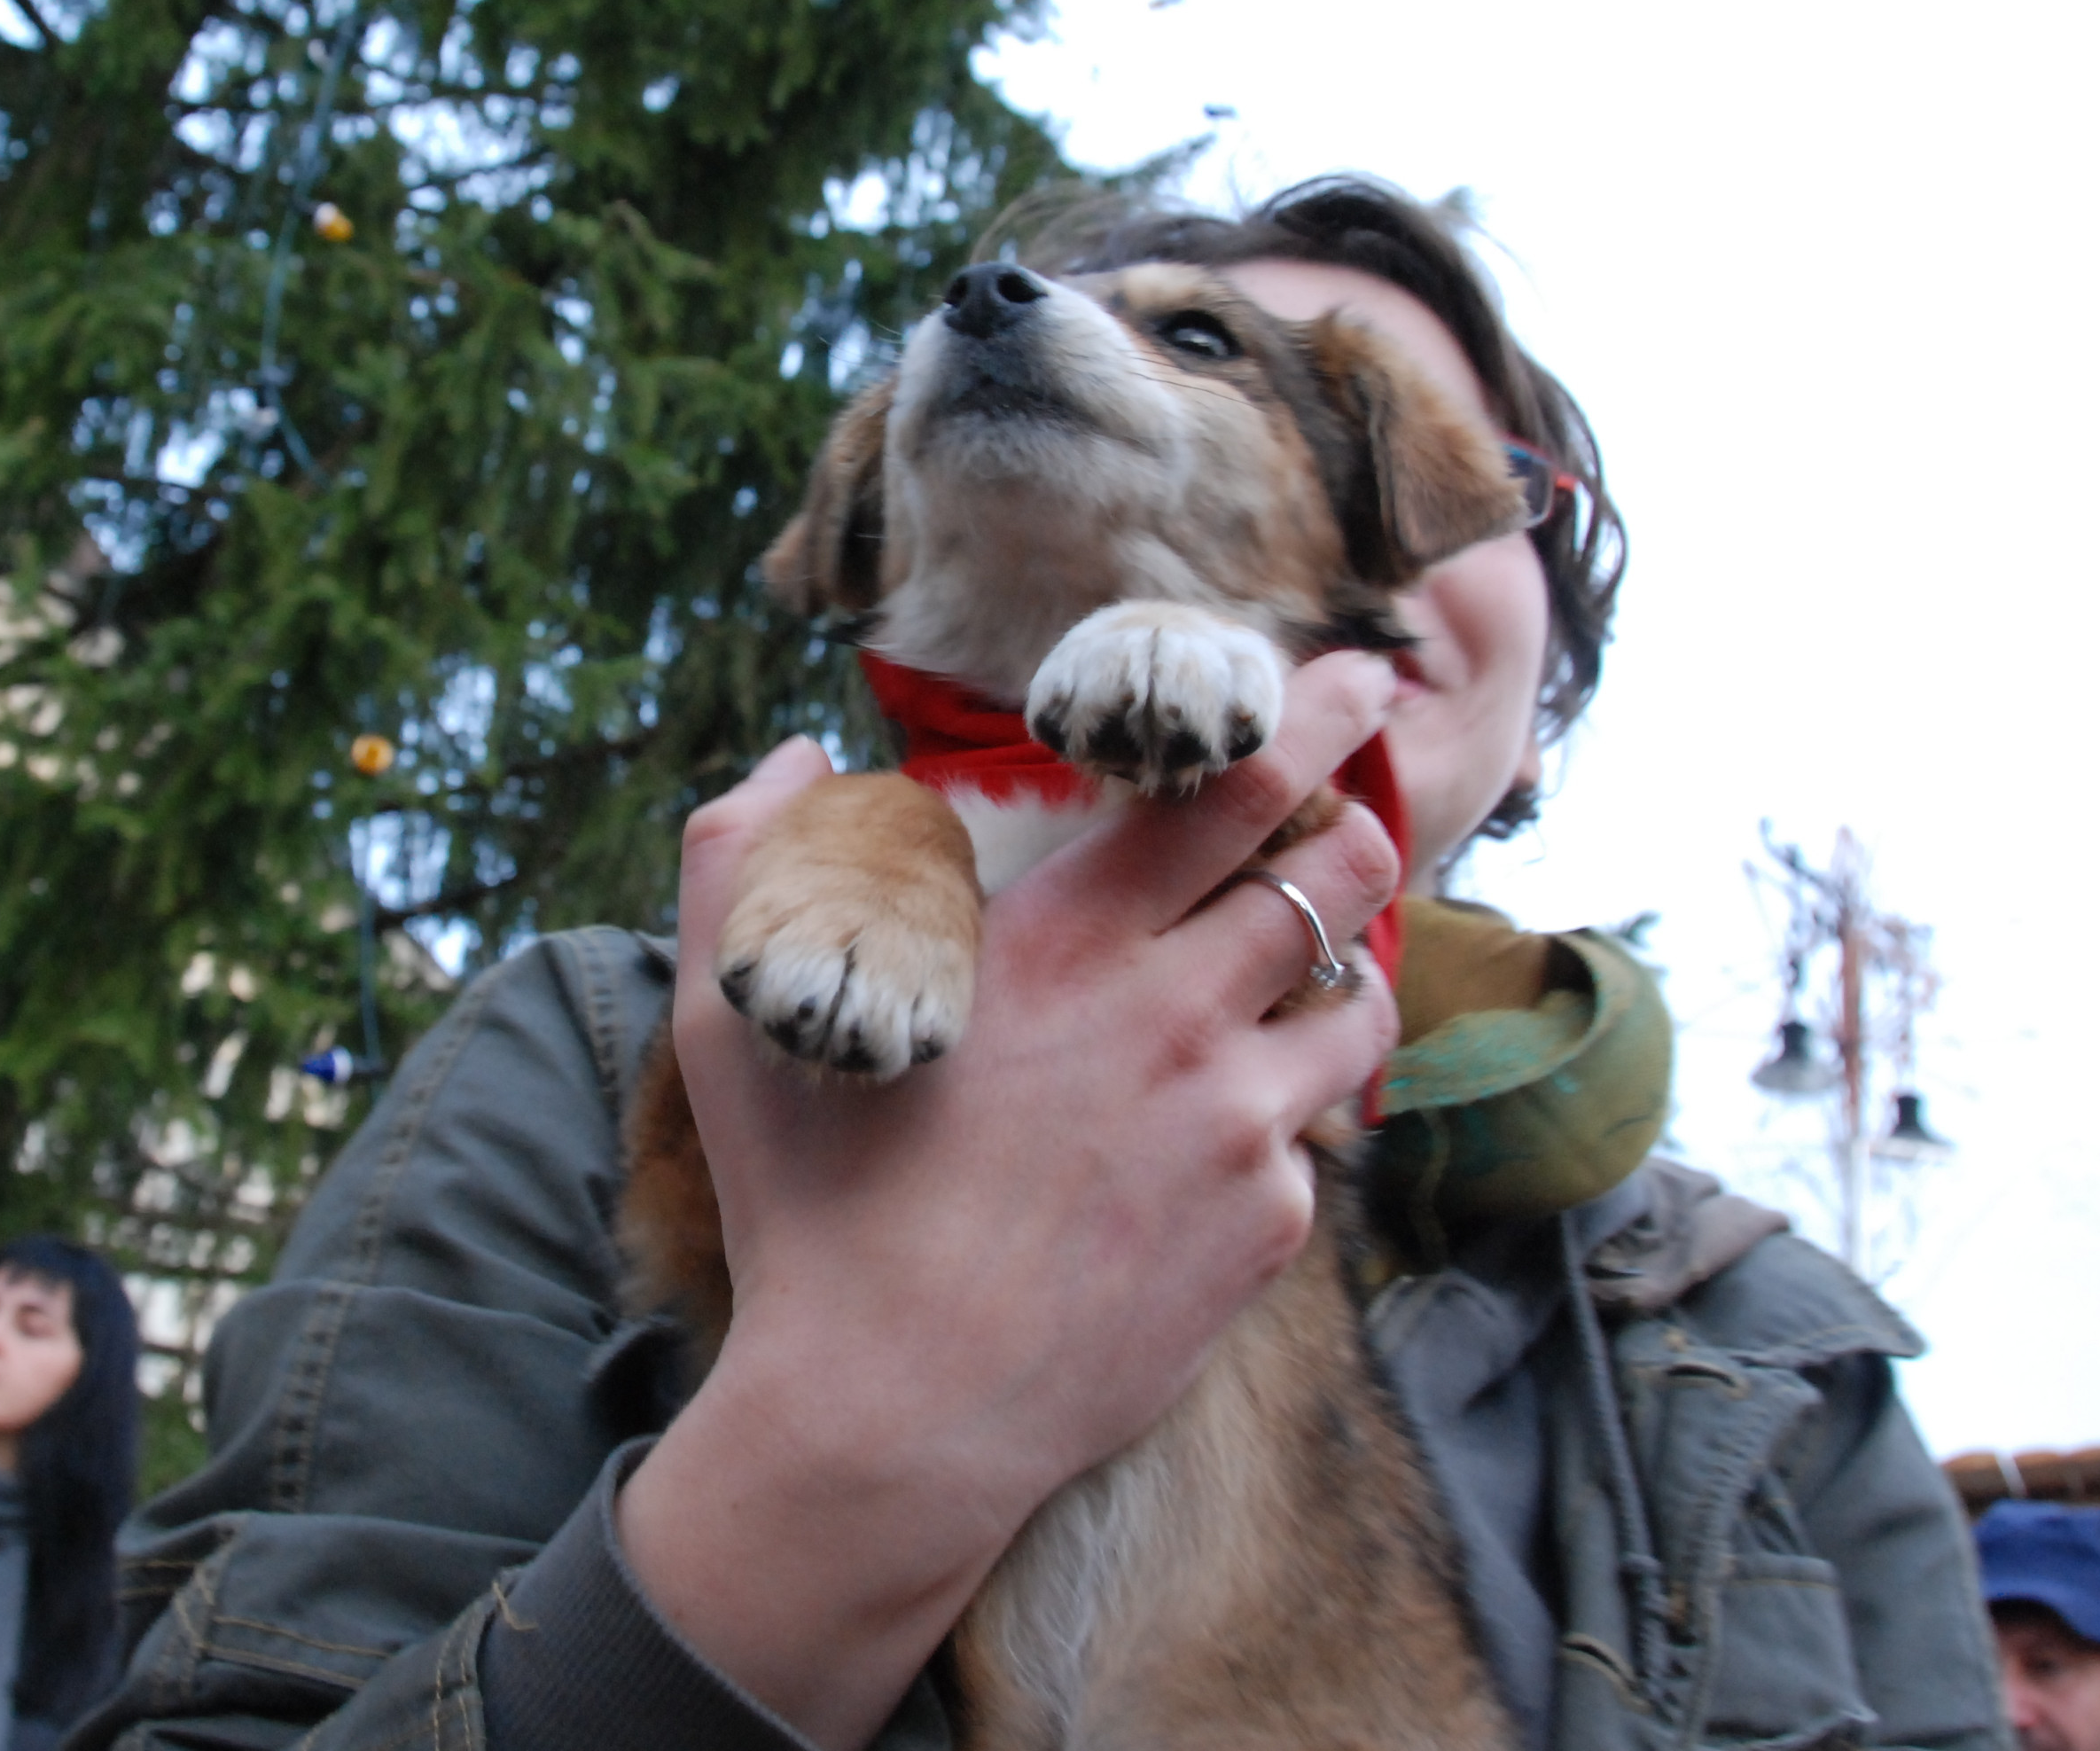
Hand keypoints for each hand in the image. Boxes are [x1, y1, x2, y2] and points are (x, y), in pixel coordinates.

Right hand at [614, 650, 1405, 1750]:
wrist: (889, 1421)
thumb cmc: (810, 1211)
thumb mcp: (738, 1014)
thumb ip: (747, 851)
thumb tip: (801, 756)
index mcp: (1065, 944)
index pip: (1230, 789)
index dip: (1314, 716)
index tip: (1361, 678)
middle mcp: (1176, 1018)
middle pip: (1335, 875)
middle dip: (1355, 826)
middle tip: (1342, 817)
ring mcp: (1238, 1128)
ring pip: (1354, 1008)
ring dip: (1334, 979)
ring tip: (1290, 988)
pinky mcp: (1270, 1230)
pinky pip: (1311, 1143)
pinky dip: (1278, 1123)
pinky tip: (1205, 1150)